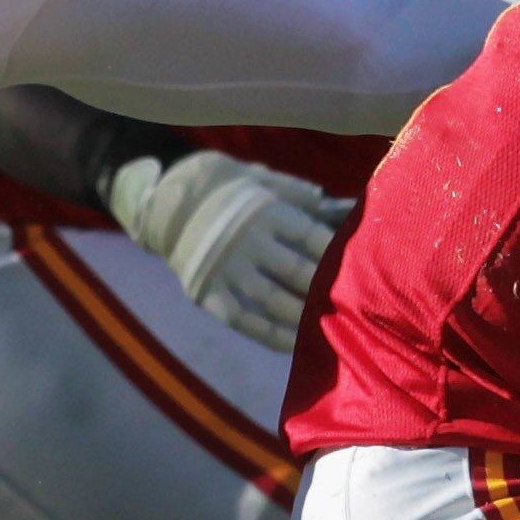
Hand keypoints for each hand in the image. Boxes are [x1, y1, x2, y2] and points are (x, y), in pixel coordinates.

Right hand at [108, 150, 346, 351]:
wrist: (158, 201)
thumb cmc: (216, 183)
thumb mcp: (254, 174)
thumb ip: (291, 189)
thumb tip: (328, 200)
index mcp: (265, 211)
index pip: (312, 237)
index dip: (338, 254)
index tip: (361, 268)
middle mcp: (248, 243)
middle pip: (299, 272)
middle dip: (329, 289)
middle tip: (356, 304)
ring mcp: (227, 271)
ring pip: (273, 301)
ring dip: (304, 317)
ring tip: (332, 329)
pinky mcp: (207, 293)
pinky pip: (242, 321)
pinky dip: (268, 336)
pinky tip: (292, 345)